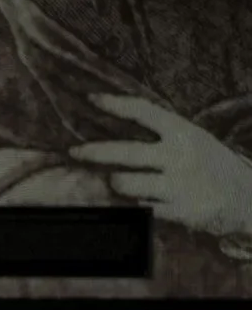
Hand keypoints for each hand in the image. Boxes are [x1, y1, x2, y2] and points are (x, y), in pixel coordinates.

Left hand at [71, 95, 251, 241]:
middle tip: (74, 152)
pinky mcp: (179, 211)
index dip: (116, 104)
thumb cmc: (209, 165)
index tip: (91, 99)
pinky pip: (139, 207)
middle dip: (94, 152)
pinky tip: (142, 201)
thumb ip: (161, 133)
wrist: (245, 197)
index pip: (145, 112)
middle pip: (125, 151)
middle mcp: (180, 156)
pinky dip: (135, 204)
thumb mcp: (192, 139)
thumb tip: (114, 119)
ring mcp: (179, 184)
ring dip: (116, 183)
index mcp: (184, 132)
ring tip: (121, 182)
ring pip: (125, 183)